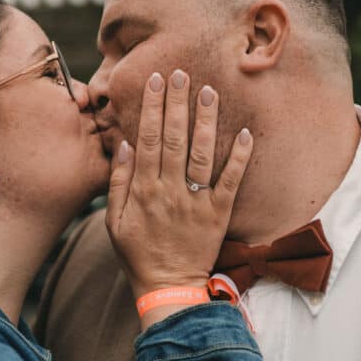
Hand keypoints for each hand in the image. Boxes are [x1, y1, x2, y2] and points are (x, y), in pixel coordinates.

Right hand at [106, 69, 252, 323]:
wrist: (168, 287)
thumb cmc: (138, 253)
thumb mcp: (114, 220)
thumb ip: (118, 182)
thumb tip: (124, 144)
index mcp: (143, 189)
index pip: (147, 138)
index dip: (152, 108)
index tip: (156, 81)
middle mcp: (169, 190)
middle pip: (173, 138)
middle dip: (177, 103)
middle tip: (182, 73)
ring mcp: (195, 201)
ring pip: (200, 153)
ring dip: (205, 120)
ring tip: (209, 91)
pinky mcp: (218, 214)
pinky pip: (230, 182)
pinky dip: (238, 157)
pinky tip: (245, 133)